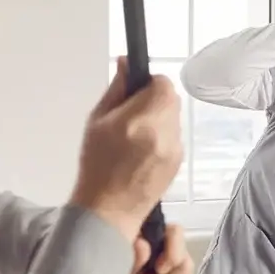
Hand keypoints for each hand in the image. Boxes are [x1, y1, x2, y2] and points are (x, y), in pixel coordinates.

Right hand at [70, 57, 183, 240]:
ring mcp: (174, 149)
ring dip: (159, 118)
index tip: (136, 91)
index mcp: (141, 120)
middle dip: (155, 100)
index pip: (162, 84)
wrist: (108, 210)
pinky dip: (162, 136)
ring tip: (135, 136)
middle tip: (133, 113)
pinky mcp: (178, 162)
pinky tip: (142, 151)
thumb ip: (116, 89)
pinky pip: (174, 136)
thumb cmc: (96, 165)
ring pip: (174, 118)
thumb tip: (126, 63)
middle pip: (171, 100)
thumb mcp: (97, 121)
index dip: (150, 83)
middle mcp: (163, 133)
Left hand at [121, 224, 193, 273]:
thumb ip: (129, 250)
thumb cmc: (112, 264)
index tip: (158, 269)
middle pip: (185, 266)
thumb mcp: (115, 256)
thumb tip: (141, 244)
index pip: (176, 233)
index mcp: (156, 233)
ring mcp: (180, 271)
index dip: (172, 253)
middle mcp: (173, 249)